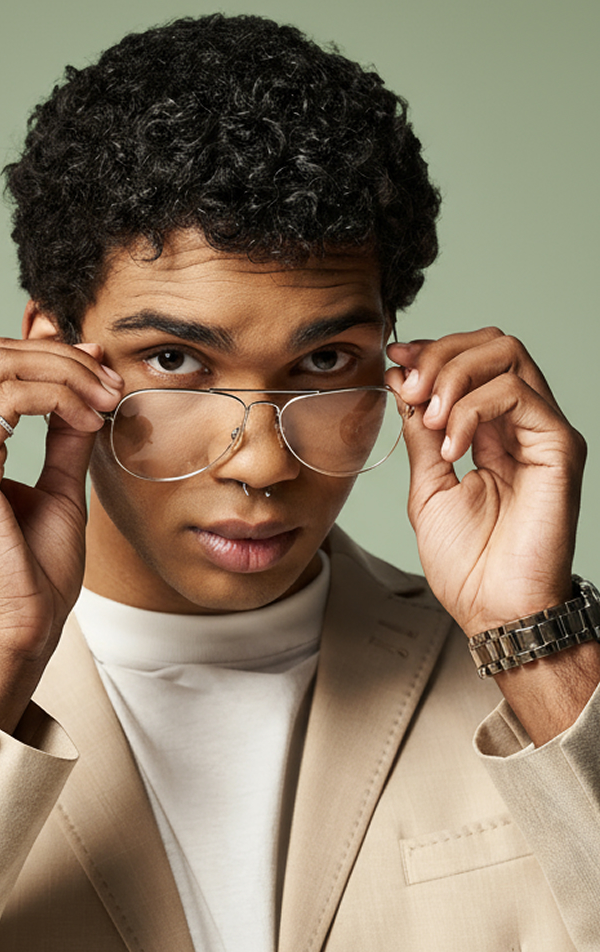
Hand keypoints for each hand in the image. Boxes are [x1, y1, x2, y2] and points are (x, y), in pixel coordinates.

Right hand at [0, 338, 122, 730]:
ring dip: (66, 373)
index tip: (104, 372)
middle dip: (63, 357)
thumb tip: (87, 397)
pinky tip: (88, 419)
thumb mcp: (62, 492)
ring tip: (105, 401)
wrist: (18, 632)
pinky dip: (58, 396)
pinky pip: (10, 397)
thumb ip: (67, 442)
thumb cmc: (34, 578)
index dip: (54, 357)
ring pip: (2, 364)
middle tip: (109, 383)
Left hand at [386, 328, 585, 637]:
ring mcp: (542, 430)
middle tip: (408, 387)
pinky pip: (515, 393)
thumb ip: (420, 433)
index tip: (393, 359)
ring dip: (452, 376)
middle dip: (440, 354)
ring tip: (429, 419)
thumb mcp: (428, 485)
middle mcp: (521, 423)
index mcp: (491, 431)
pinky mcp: (558, 445)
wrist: (495, 609)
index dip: (431, 351)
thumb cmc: (469, 562)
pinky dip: (470, 409)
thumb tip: (400, 381)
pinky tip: (451, 445)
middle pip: (492, 343)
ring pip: (506, 353)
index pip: (471, 360)